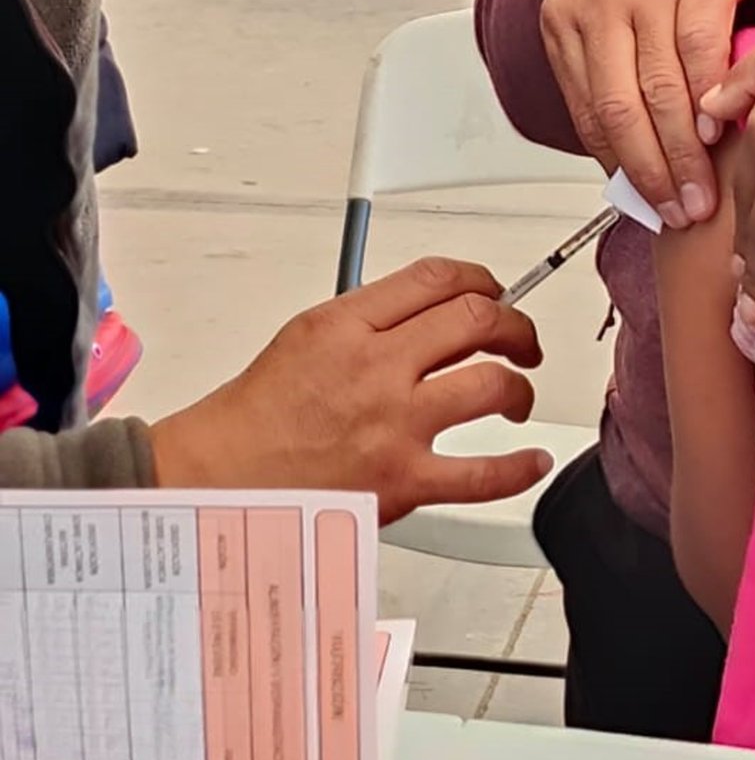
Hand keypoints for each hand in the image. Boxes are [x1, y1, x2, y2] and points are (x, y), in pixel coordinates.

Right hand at [149, 257, 548, 521]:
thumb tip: (421, 318)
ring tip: (517, 395)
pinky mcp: (403, 481)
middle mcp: (376, 367)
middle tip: (520, 339)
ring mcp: (394, 425)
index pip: (435, 279)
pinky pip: (482, 473)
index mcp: (346, 325)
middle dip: (513, 325)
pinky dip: (518, 466)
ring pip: (491, 384)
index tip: (492, 290)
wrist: (219, 480)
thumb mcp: (304, 340)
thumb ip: (365, 325)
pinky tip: (530, 459)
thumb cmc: (252, 420)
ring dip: (519, 387)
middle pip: (476, 319)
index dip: (480, 278)